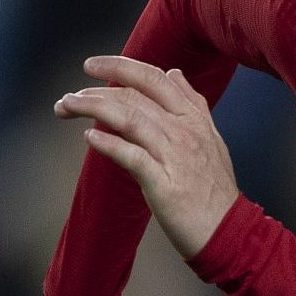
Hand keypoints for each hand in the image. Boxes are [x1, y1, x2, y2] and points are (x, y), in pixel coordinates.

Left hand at [54, 55, 238, 257]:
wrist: (229, 230)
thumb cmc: (215, 190)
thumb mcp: (211, 138)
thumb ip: (192, 104)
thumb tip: (174, 73)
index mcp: (193, 118)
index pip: (153, 78)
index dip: (119, 66)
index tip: (91, 65)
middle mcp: (184, 131)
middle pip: (133, 96)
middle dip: (94, 92)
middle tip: (67, 99)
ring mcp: (174, 155)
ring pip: (128, 118)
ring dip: (91, 109)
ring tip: (66, 108)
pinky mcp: (164, 183)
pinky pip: (131, 156)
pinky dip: (108, 144)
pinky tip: (88, 137)